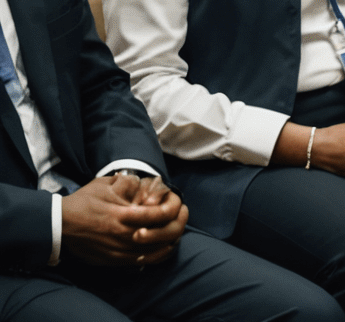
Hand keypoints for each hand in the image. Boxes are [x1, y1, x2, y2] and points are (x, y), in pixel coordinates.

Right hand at [61, 175, 187, 266]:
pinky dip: (155, 256)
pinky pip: (140, 262)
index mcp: (122, 215)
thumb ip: (129, 183)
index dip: (172, 210)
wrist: (60, 225)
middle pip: (160, 236)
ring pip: (153, 252)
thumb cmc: (84, 202)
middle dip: (177, 226)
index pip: (157, 215)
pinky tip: (163, 248)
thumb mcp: (107, 184)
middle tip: (184, 216)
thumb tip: (149, 182)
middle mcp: (122, 236)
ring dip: (169, 242)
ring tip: (178, 231)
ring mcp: (117, 251)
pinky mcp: (112, 261)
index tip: (179, 204)